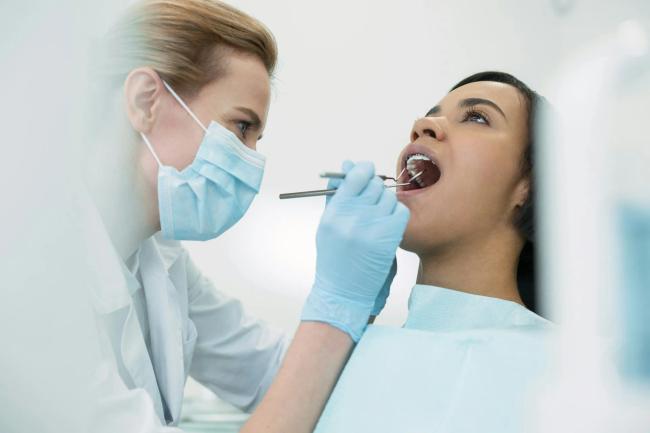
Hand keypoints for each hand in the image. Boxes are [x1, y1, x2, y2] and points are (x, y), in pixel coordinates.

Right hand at [301, 161, 409, 341]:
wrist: (343, 292)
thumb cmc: (335, 259)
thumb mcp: (328, 225)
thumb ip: (337, 195)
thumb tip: (347, 166)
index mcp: (333, 213)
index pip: (354, 177)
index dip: (363, 170)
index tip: (367, 171)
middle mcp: (351, 219)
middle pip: (373, 185)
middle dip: (375, 189)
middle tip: (372, 201)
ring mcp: (371, 229)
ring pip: (388, 198)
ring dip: (386, 204)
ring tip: (377, 218)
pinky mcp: (388, 239)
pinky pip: (400, 212)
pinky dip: (396, 216)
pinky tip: (388, 226)